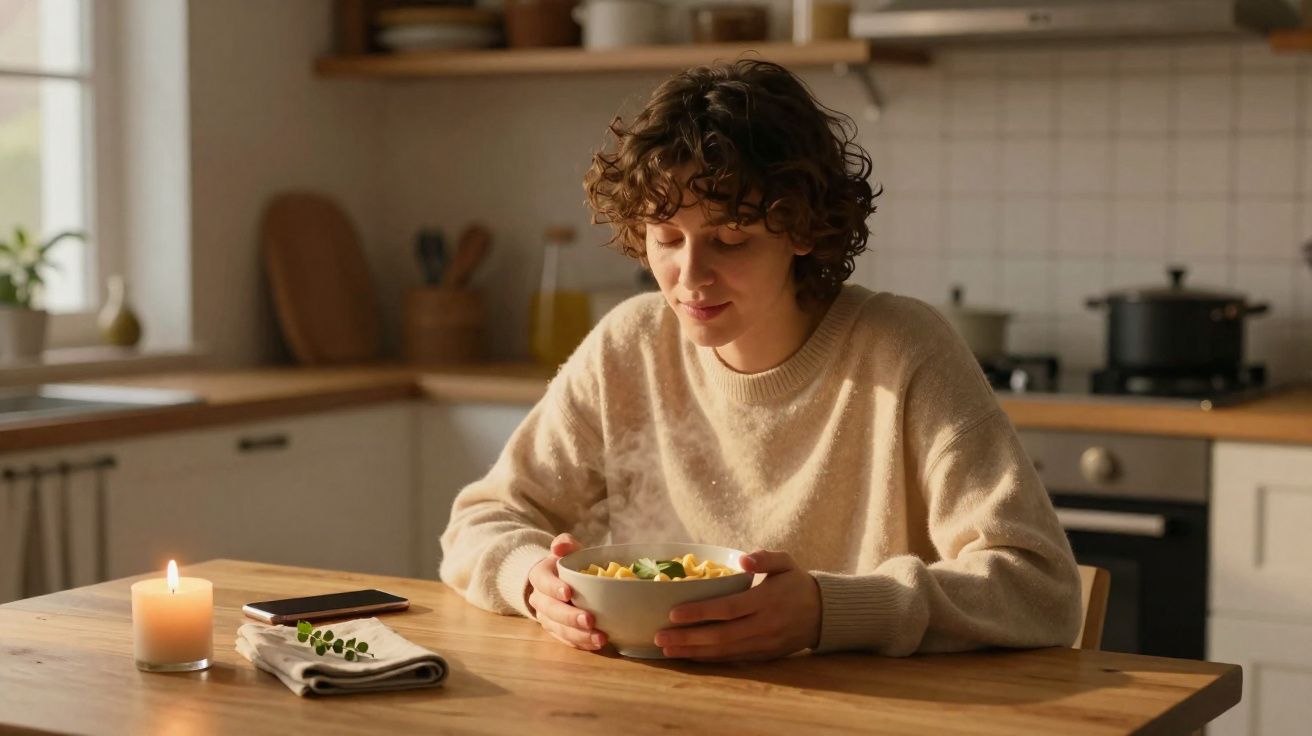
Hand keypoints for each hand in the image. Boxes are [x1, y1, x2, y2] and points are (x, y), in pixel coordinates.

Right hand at [526, 533, 607, 651]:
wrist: (560, 580)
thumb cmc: (567, 563)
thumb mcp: (567, 549)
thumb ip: (565, 543)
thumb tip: (558, 546)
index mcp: (540, 576)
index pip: (543, 582)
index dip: (554, 588)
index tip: (569, 592)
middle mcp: (539, 599)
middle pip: (551, 610)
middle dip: (570, 617)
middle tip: (589, 620)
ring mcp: (546, 618)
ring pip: (558, 629)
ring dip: (579, 635)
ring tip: (600, 638)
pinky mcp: (556, 631)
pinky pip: (566, 640)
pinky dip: (581, 643)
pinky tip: (597, 643)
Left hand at [655, 550, 819, 661]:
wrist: (824, 613)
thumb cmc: (797, 583)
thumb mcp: (787, 562)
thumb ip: (766, 557)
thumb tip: (743, 559)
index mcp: (766, 601)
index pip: (728, 609)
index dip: (700, 613)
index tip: (673, 613)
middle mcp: (764, 626)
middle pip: (720, 635)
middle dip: (688, 638)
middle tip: (659, 637)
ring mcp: (763, 644)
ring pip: (723, 652)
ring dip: (693, 652)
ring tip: (666, 650)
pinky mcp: (763, 657)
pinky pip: (731, 659)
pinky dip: (707, 659)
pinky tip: (688, 655)